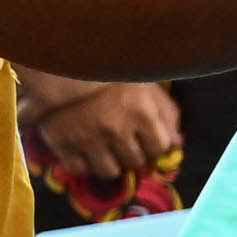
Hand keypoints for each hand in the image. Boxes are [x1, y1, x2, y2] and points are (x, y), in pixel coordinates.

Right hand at [16, 69, 183, 197]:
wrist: (60, 65)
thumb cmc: (108, 72)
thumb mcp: (144, 84)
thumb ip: (165, 112)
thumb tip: (177, 143)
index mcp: (141, 113)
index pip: (160, 148)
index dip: (154, 145)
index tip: (145, 139)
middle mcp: (117, 130)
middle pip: (135, 162)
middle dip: (132, 154)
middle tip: (123, 144)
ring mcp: (88, 140)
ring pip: (108, 171)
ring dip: (109, 163)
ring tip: (103, 151)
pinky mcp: (62, 145)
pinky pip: (78, 169)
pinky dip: (82, 164)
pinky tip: (82, 151)